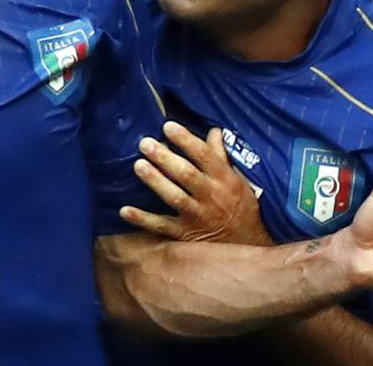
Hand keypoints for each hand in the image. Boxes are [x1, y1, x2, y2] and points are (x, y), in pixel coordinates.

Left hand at [120, 122, 272, 245]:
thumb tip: (214, 131)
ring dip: (155, 181)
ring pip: (174, 197)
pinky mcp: (185, 233)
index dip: (186, 140)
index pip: (204, 155)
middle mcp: (211, 196)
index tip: (167, 126)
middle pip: (186, 174)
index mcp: (224, 179)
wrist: (248, 245)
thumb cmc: (241, 207)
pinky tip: (124, 210)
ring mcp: (197, 216)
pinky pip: (162, 226)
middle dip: (165, 158)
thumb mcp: (238, 179)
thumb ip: (222, 156)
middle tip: (145, 143)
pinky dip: (143, 219)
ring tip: (138, 165)